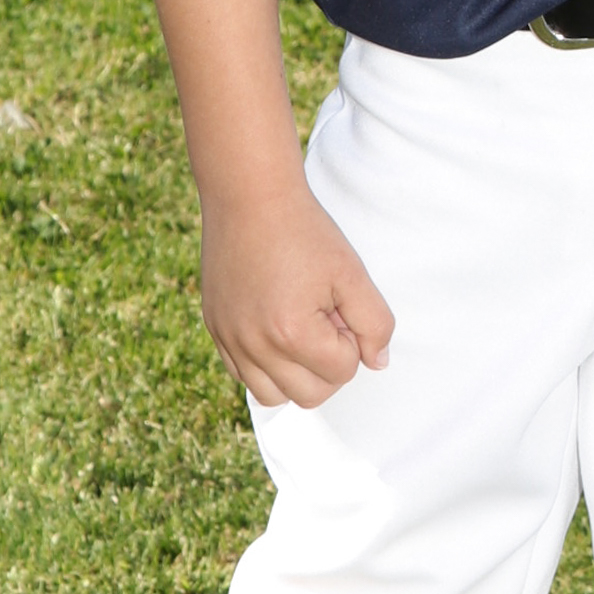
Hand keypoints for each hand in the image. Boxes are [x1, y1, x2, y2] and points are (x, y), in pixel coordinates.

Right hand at [200, 175, 395, 408]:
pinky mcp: (216, 331)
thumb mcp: (352, 272)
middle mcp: (255, 346)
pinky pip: (243, 375)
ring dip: (298, 374)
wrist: (250, 198)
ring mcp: (230, 341)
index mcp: (292, 333)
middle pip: (309, 395)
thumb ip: (374, 323)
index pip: (342, 372)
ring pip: (272, 395)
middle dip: (330, 364)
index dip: (353, 340)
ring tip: (304, 328)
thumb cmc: (305, 232)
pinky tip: (278, 329)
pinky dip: (266, 366)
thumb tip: (377, 362)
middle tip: (328, 318)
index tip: (342, 305)